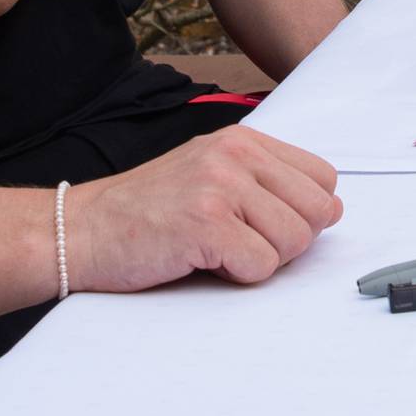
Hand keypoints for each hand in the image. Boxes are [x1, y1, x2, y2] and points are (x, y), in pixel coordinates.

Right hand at [64, 126, 344, 288]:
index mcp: (244, 141)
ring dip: (260, 259)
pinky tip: (202, 259)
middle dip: (287, 241)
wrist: (83, 229)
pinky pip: (261, 266)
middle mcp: (236, 154)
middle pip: (318, 212)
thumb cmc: (149, 211)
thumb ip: (268, 184)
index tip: (261, 223)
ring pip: (294, 241)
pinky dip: (237, 275)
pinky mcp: (206, 222)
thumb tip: (331, 208)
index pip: (323, 178)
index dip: (302, 212)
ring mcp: (221, 185)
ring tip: (216, 248)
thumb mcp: (212, 175)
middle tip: (239, 241)